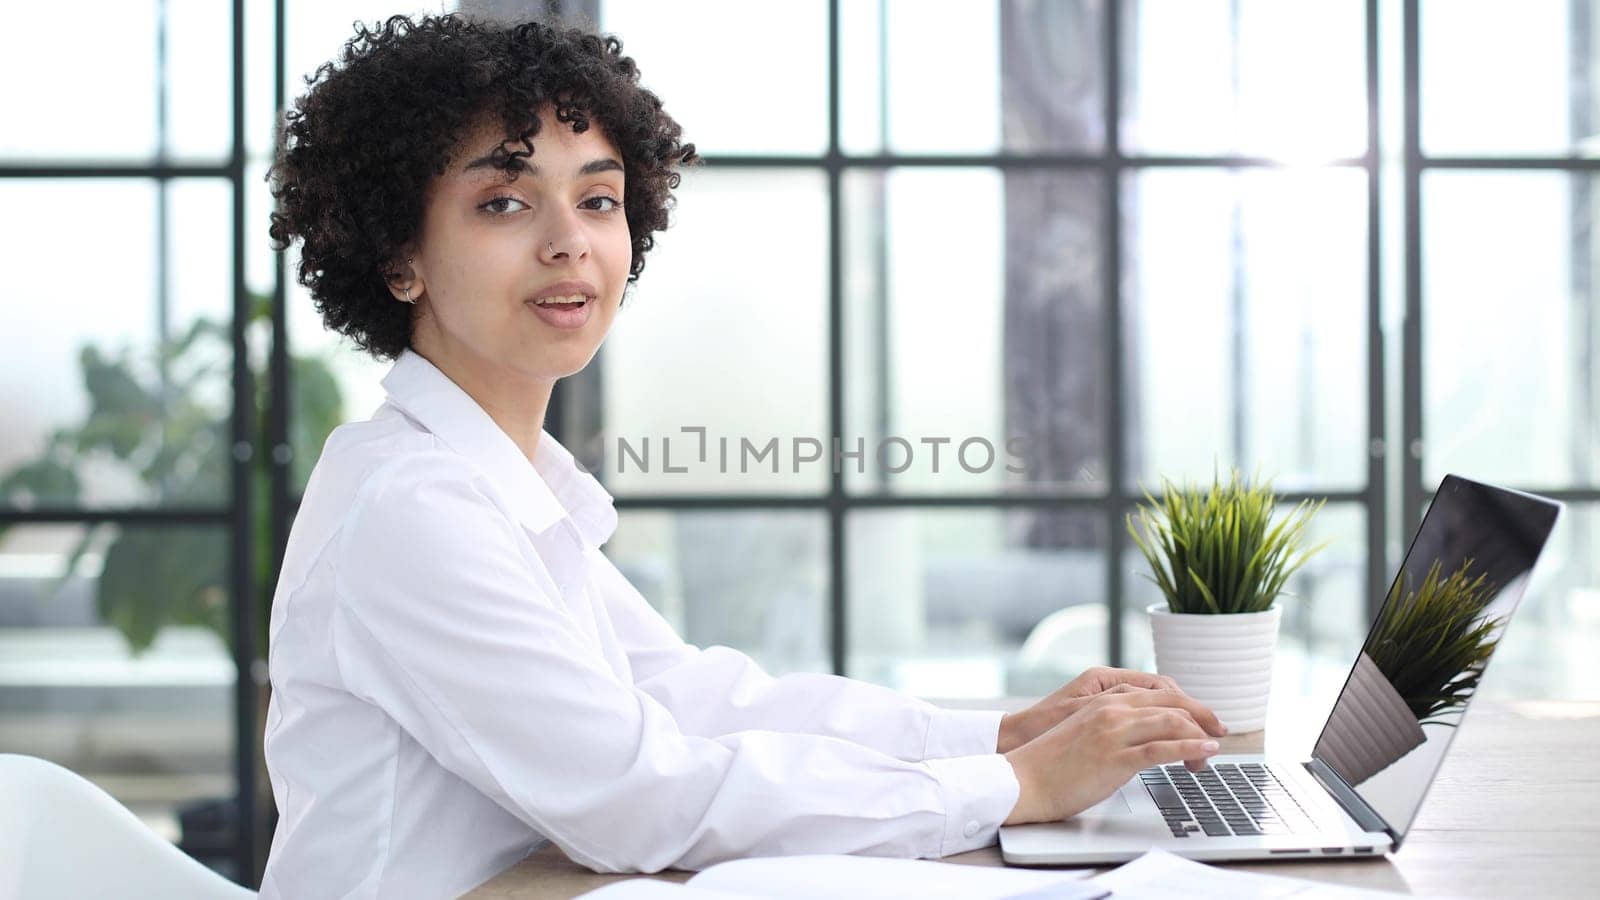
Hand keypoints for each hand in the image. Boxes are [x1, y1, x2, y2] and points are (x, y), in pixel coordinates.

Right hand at [1002, 688, 1222, 825]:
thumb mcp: (1084, 732)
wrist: (1022, 780)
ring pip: (1172, 722)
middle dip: (1202, 716)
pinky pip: (1162, 748)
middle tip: (1219, 731)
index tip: (1203, 720)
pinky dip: (1191, 748)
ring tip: (1211, 751)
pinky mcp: (1115, 758)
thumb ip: (1110, 727)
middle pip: (1172, 702)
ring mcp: (1113, 732)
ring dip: (1199, 736)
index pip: (1158, 692)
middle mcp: (1111, 710)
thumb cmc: (1049, 764)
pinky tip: (1205, 752)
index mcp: (1103, 701)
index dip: (1187, 705)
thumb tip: (1138, 740)